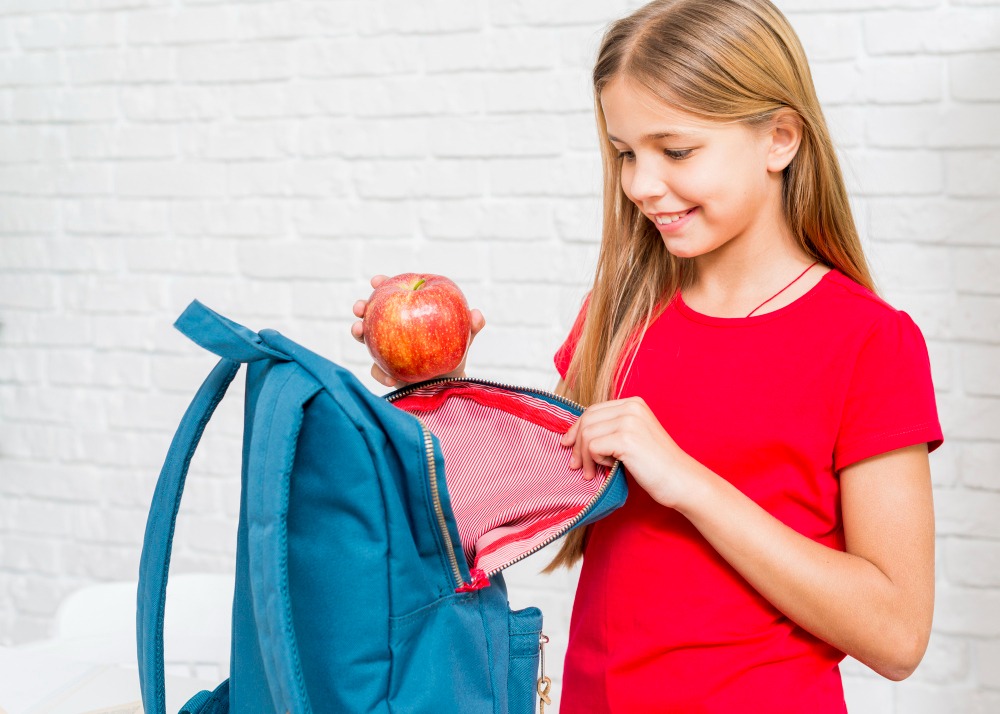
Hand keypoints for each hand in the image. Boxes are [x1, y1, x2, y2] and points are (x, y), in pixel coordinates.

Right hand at [350, 274, 486, 387]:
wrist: (448, 383)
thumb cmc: (453, 352)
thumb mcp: (464, 338)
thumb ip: (471, 326)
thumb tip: (476, 315)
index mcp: (408, 312)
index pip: (394, 293)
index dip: (383, 285)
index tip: (377, 281)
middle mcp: (393, 328)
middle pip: (373, 313)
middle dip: (363, 307)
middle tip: (361, 307)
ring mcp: (385, 349)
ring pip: (367, 339)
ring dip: (359, 334)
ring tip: (359, 331)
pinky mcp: (386, 371)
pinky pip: (379, 371)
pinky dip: (382, 373)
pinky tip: (390, 376)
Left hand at [559, 397, 701, 507]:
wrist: (682, 481)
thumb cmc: (656, 466)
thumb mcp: (632, 438)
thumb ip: (610, 430)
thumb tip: (572, 436)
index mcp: (633, 403)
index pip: (593, 410)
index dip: (577, 429)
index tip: (569, 446)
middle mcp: (632, 407)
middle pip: (587, 419)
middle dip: (576, 443)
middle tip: (576, 465)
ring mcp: (630, 421)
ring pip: (587, 434)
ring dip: (584, 456)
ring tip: (591, 472)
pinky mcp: (627, 439)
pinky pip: (593, 446)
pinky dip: (594, 461)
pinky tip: (607, 469)